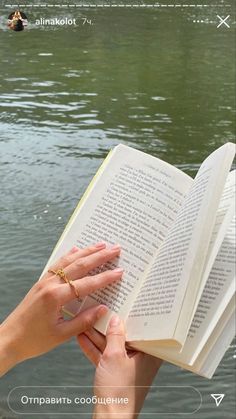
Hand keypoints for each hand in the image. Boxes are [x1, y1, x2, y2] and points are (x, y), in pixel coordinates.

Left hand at [0, 243, 122, 375]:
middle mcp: (50, 284)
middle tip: (115, 249)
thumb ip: (83, 321)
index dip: (105, 278)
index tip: (119, 271)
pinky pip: (58, 264)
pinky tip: (77, 250)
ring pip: (69, 261)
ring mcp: (45, 281)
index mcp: (56, 297)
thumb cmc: (33, 340)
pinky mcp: (41, 282)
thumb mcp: (61, 335)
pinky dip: (69, 255)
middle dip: (99, 256)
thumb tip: (102, 309)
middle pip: (79, 265)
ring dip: (86, 251)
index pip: (87, 284)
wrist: (9, 339)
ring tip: (101, 244)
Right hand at [78, 315, 161, 418]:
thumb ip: (115, 335)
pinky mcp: (115, 374)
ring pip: (112, 345)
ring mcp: (127, 367)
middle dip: (110, 325)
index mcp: (149, 354)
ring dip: (98, 335)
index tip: (124, 304)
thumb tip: (115, 319)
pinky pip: (105, 357)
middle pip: (125, 336)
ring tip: (86, 321)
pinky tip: (82, 337)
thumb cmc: (119, 393)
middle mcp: (141, 359)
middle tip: (101, 311)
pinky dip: (94, 348)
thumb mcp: (114, 356)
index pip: (142, 329)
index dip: (132, 316)